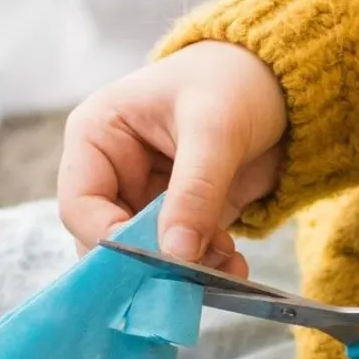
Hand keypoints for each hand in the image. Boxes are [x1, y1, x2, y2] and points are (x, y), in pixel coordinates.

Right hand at [58, 42, 287, 269]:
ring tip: (225, 264)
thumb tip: (176, 253)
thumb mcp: (215, 129)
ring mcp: (145, 198)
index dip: (109, 239)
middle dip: (149, 263)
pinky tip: (234, 265)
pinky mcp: (179, 218)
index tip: (155, 259)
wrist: (278, 82)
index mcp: (97, 136)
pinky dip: (204, 269)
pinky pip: (179, 258)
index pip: (80, 205)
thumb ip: (194, 190)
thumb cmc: (233, 82)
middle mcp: (113, 173)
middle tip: (191, 275)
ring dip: (183, 272)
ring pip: (144, 257)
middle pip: (106, 240)